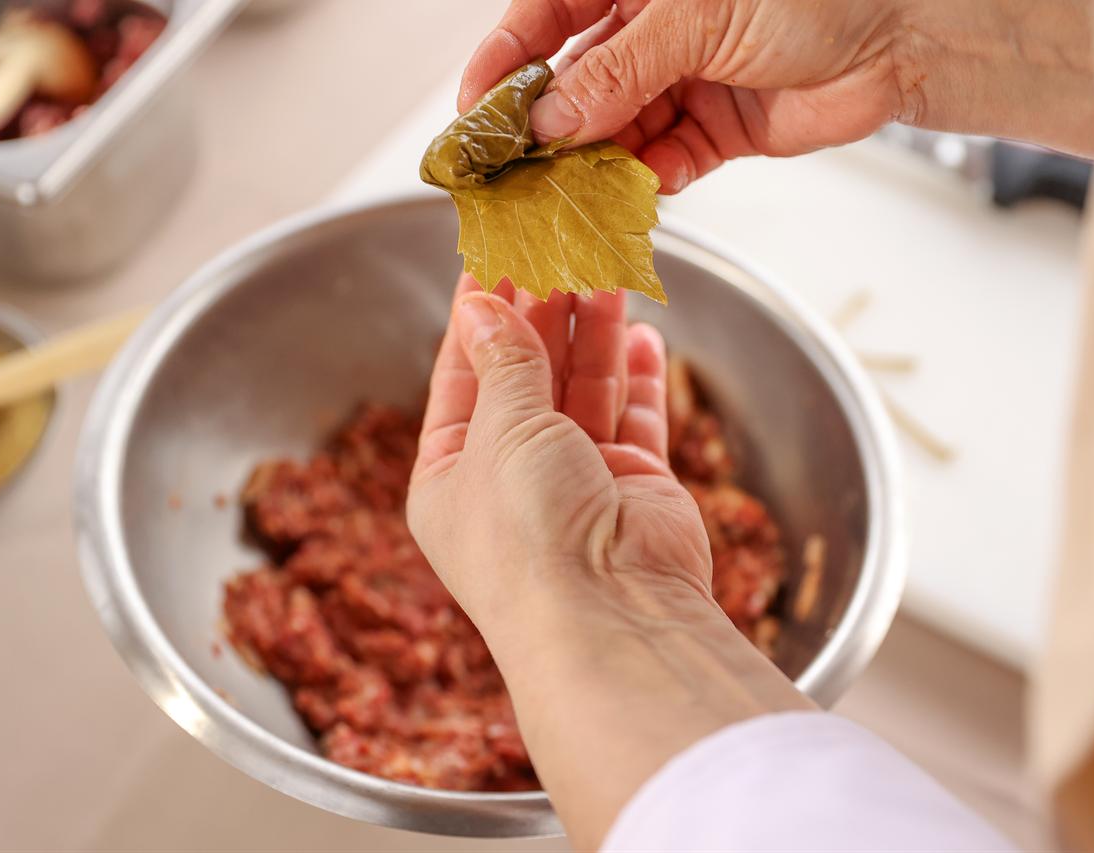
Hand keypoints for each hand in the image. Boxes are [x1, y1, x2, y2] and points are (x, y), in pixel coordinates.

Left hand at [408, 274, 710, 630]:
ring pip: (583, 388)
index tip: (492, 253)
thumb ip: (505, 361)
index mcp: (451, 474)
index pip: (462, 372)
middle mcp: (511, 479)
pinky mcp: (634, 488)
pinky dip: (637, 378)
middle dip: (542, 309)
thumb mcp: (502, 430)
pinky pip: (633, 420)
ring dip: (592, 329)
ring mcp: (576, 483)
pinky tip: (641, 332)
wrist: (612, 616)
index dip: (478, 312)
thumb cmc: (532, 537)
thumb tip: (483, 305)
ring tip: (603, 264)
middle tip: (557, 244)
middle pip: (526, 374)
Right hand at [460, 0, 1093, 193]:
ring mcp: (681, 81)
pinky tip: (632, 199)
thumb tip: (548, 119)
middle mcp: (651, 30)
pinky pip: (660, 163)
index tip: (475, 113)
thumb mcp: (696, 17)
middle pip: (573, 85)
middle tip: (511, 176)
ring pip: (612, 132)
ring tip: (565, 201)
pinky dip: (645, 185)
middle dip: (543, 132)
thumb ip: (618, 72)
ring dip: (589, 169)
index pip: (544, 19)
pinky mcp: (712, 131)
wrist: (904, 36)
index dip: (504, 65)